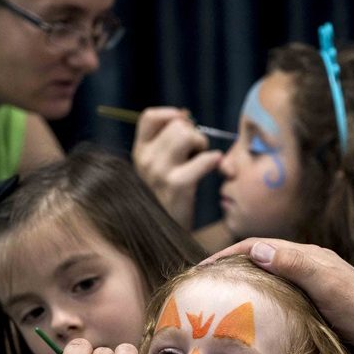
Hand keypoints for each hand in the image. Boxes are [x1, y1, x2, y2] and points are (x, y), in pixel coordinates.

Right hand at [132, 107, 222, 228]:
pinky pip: (204, 159)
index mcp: (139, 153)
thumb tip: (184, 114)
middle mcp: (145, 160)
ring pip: (187, 135)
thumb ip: (167, 142)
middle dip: (193, 134)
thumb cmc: (168, 199)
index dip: (171, 115)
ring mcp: (159, 172)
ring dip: (202, 145)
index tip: (185, 126)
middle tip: (196, 153)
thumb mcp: (159, 169)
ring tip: (201, 161)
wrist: (165, 239)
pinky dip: (213, 161)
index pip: (150, 116)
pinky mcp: (177, 185)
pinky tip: (214, 168)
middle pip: (176, 125)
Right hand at [206, 239, 353, 353]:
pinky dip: (258, 310)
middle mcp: (305, 271)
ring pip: (267, 286)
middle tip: (202, 287)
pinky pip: (277, 306)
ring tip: (216, 306)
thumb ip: (295, 265)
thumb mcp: (326, 283)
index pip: (259, 247)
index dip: (228, 255)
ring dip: (242, 291)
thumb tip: (257, 250)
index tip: (202, 268)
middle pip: (260, 264)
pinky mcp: (311, 312)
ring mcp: (308, 292)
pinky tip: (247, 325)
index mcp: (307, 257)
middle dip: (230, 271)